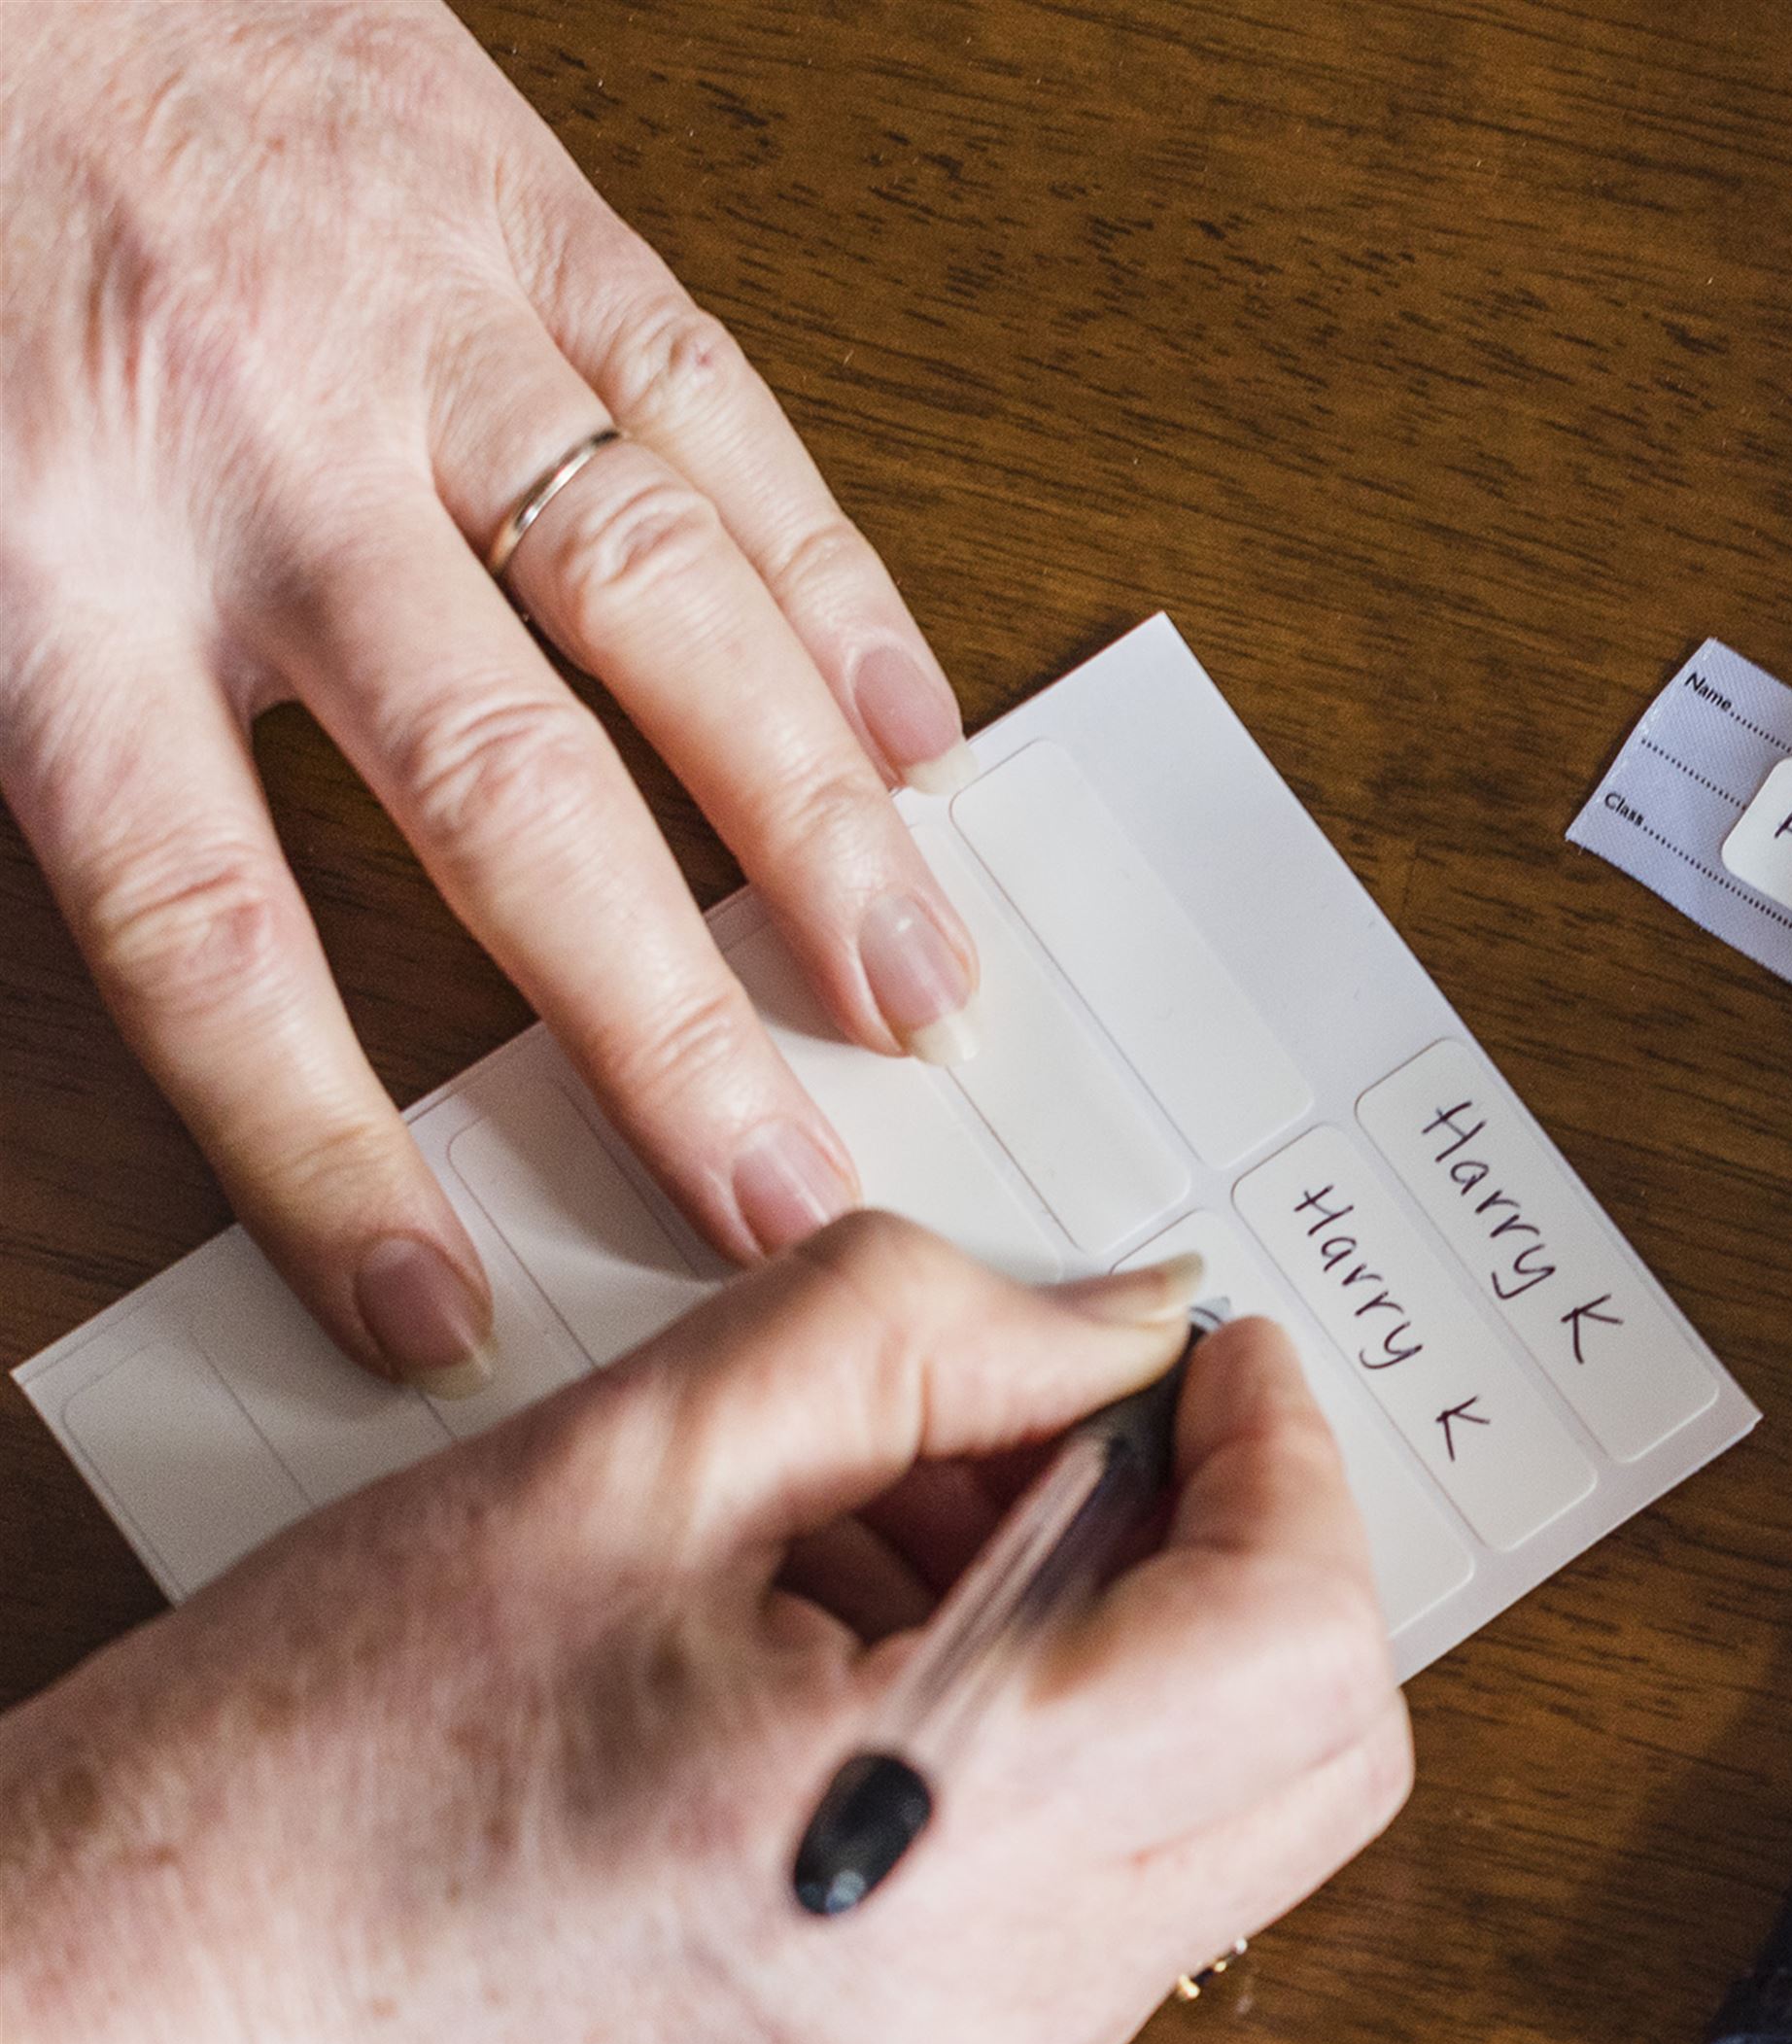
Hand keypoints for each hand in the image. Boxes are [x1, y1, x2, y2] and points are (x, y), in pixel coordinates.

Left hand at [0, 0, 989, 1392]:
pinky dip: (836, 581)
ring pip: (662, 606)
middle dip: (659, 1023)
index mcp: (39, 544)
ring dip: (814, 824)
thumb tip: (183, 968)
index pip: (206, 916)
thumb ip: (21, 723)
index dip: (322, 1138)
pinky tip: (919, 729)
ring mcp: (417, 318)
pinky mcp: (523, 204)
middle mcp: (259, 448)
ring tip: (915, 993)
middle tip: (779, 1196)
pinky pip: (717, 408)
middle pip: (501, 796)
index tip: (433, 1307)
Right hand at [0, 1219, 1411, 2043]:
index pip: (1300, 1645)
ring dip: (1137, 1653)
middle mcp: (987, 2024)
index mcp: (933, 1844)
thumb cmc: (296, 1771)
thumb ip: (923, 1338)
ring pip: (1217, 1841)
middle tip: (1085, 1432)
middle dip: (1250, 1559)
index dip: (1289, 1465)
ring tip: (902, 1545)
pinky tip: (861, 1668)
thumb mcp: (621, 1458)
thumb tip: (1124, 1332)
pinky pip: (1091, 1922)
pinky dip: (1054, 1765)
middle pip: (1316, 1763)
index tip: (1213, 1364)